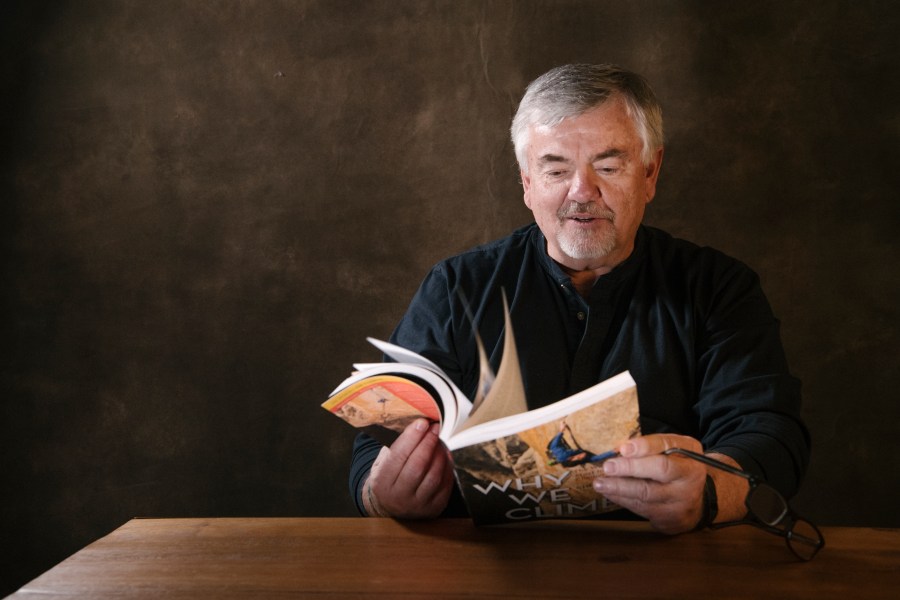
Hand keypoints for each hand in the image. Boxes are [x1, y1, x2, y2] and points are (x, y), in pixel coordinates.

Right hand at [364, 418, 454, 518]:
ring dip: (440, 454)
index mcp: (383, 482)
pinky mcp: (434, 508)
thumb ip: (398, 447)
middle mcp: (399, 496)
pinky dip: (447, 467)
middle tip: (434, 428)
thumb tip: (419, 425)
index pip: (398, 456)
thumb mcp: (383, 463)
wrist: (392, 506)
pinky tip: (445, 455)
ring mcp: (417, 505)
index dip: (412, 437)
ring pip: (434, 476)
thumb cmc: (390, 477)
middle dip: (428, 443)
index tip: (422, 423)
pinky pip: (445, 485)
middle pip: (417, 466)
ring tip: (439, 441)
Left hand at [592, 434, 706, 533]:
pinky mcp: (670, 521)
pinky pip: (641, 509)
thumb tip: (621, 448)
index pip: (667, 453)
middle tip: (607, 467)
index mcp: (691, 462)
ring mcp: (680, 505)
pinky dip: (623, 500)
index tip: (623, 449)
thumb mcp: (676, 449)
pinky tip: (610, 493)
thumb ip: (653, 446)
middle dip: (629, 469)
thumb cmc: (680, 467)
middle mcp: (688, 484)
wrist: (700, 501)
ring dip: (618, 488)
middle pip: (656, 476)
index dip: (644, 448)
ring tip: (600, 483)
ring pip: (645, 496)